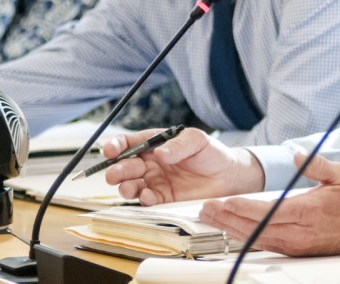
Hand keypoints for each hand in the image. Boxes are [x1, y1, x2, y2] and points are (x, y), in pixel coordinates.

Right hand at [103, 127, 263, 204]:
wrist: (229, 176)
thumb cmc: (212, 153)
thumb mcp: (197, 140)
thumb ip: (179, 145)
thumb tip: (160, 153)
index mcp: (156, 144)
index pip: (130, 143)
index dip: (117, 145)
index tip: (110, 150)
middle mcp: (151, 163)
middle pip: (126, 165)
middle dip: (117, 170)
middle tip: (114, 174)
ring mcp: (156, 181)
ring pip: (132, 184)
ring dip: (126, 186)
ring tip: (129, 187)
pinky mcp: (164, 198)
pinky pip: (148, 200)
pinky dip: (144, 199)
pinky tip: (147, 196)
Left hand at [200, 152, 339, 256]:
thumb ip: (317, 165)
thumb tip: (297, 155)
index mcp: (306, 212)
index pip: (267, 211)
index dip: (243, 208)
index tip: (225, 202)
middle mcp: (298, 232)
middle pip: (255, 228)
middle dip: (228, 219)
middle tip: (207, 211)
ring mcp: (295, 244)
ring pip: (257, 239)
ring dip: (232, 229)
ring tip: (212, 219)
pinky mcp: (295, 250)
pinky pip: (265, 244)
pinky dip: (245, 237)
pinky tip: (232, 230)